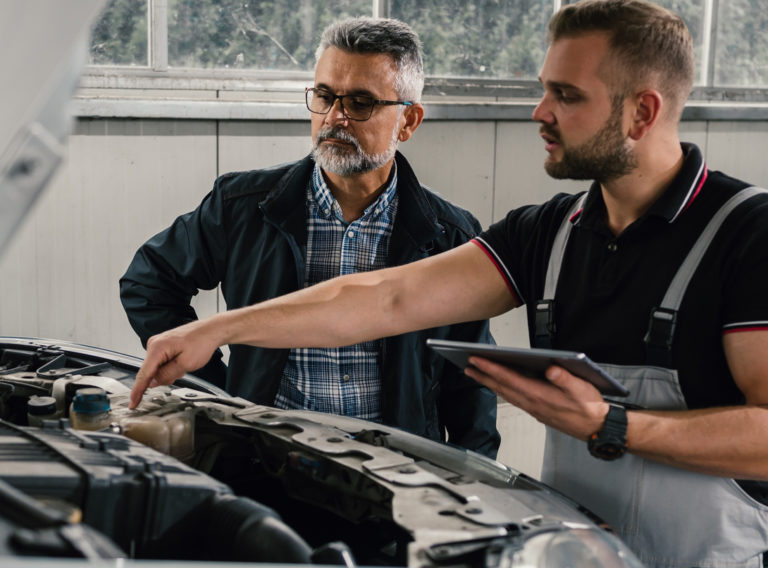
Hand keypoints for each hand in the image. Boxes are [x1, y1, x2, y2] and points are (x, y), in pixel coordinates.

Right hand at [129, 320, 220, 408]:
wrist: (210, 331)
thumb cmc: (201, 342)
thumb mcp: (186, 364)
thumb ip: (166, 375)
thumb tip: (152, 383)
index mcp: (157, 348)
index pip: (143, 374)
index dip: (137, 391)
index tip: (132, 404)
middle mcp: (154, 344)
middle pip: (151, 372)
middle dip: (165, 376)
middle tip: (182, 370)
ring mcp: (157, 344)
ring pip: (157, 368)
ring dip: (170, 371)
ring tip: (185, 362)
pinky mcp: (162, 346)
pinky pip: (162, 363)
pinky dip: (171, 366)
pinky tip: (182, 360)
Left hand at [464, 357, 608, 440]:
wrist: (597, 428)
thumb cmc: (590, 408)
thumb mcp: (582, 389)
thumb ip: (566, 378)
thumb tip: (552, 369)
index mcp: (540, 395)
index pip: (509, 379)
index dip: (491, 369)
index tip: (476, 360)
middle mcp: (532, 403)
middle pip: (502, 387)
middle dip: (483, 376)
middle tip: (467, 366)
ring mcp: (533, 408)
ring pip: (505, 394)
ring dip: (489, 383)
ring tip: (476, 374)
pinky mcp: (536, 411)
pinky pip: (513, 399)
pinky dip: (502, 390)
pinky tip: (498, 386)